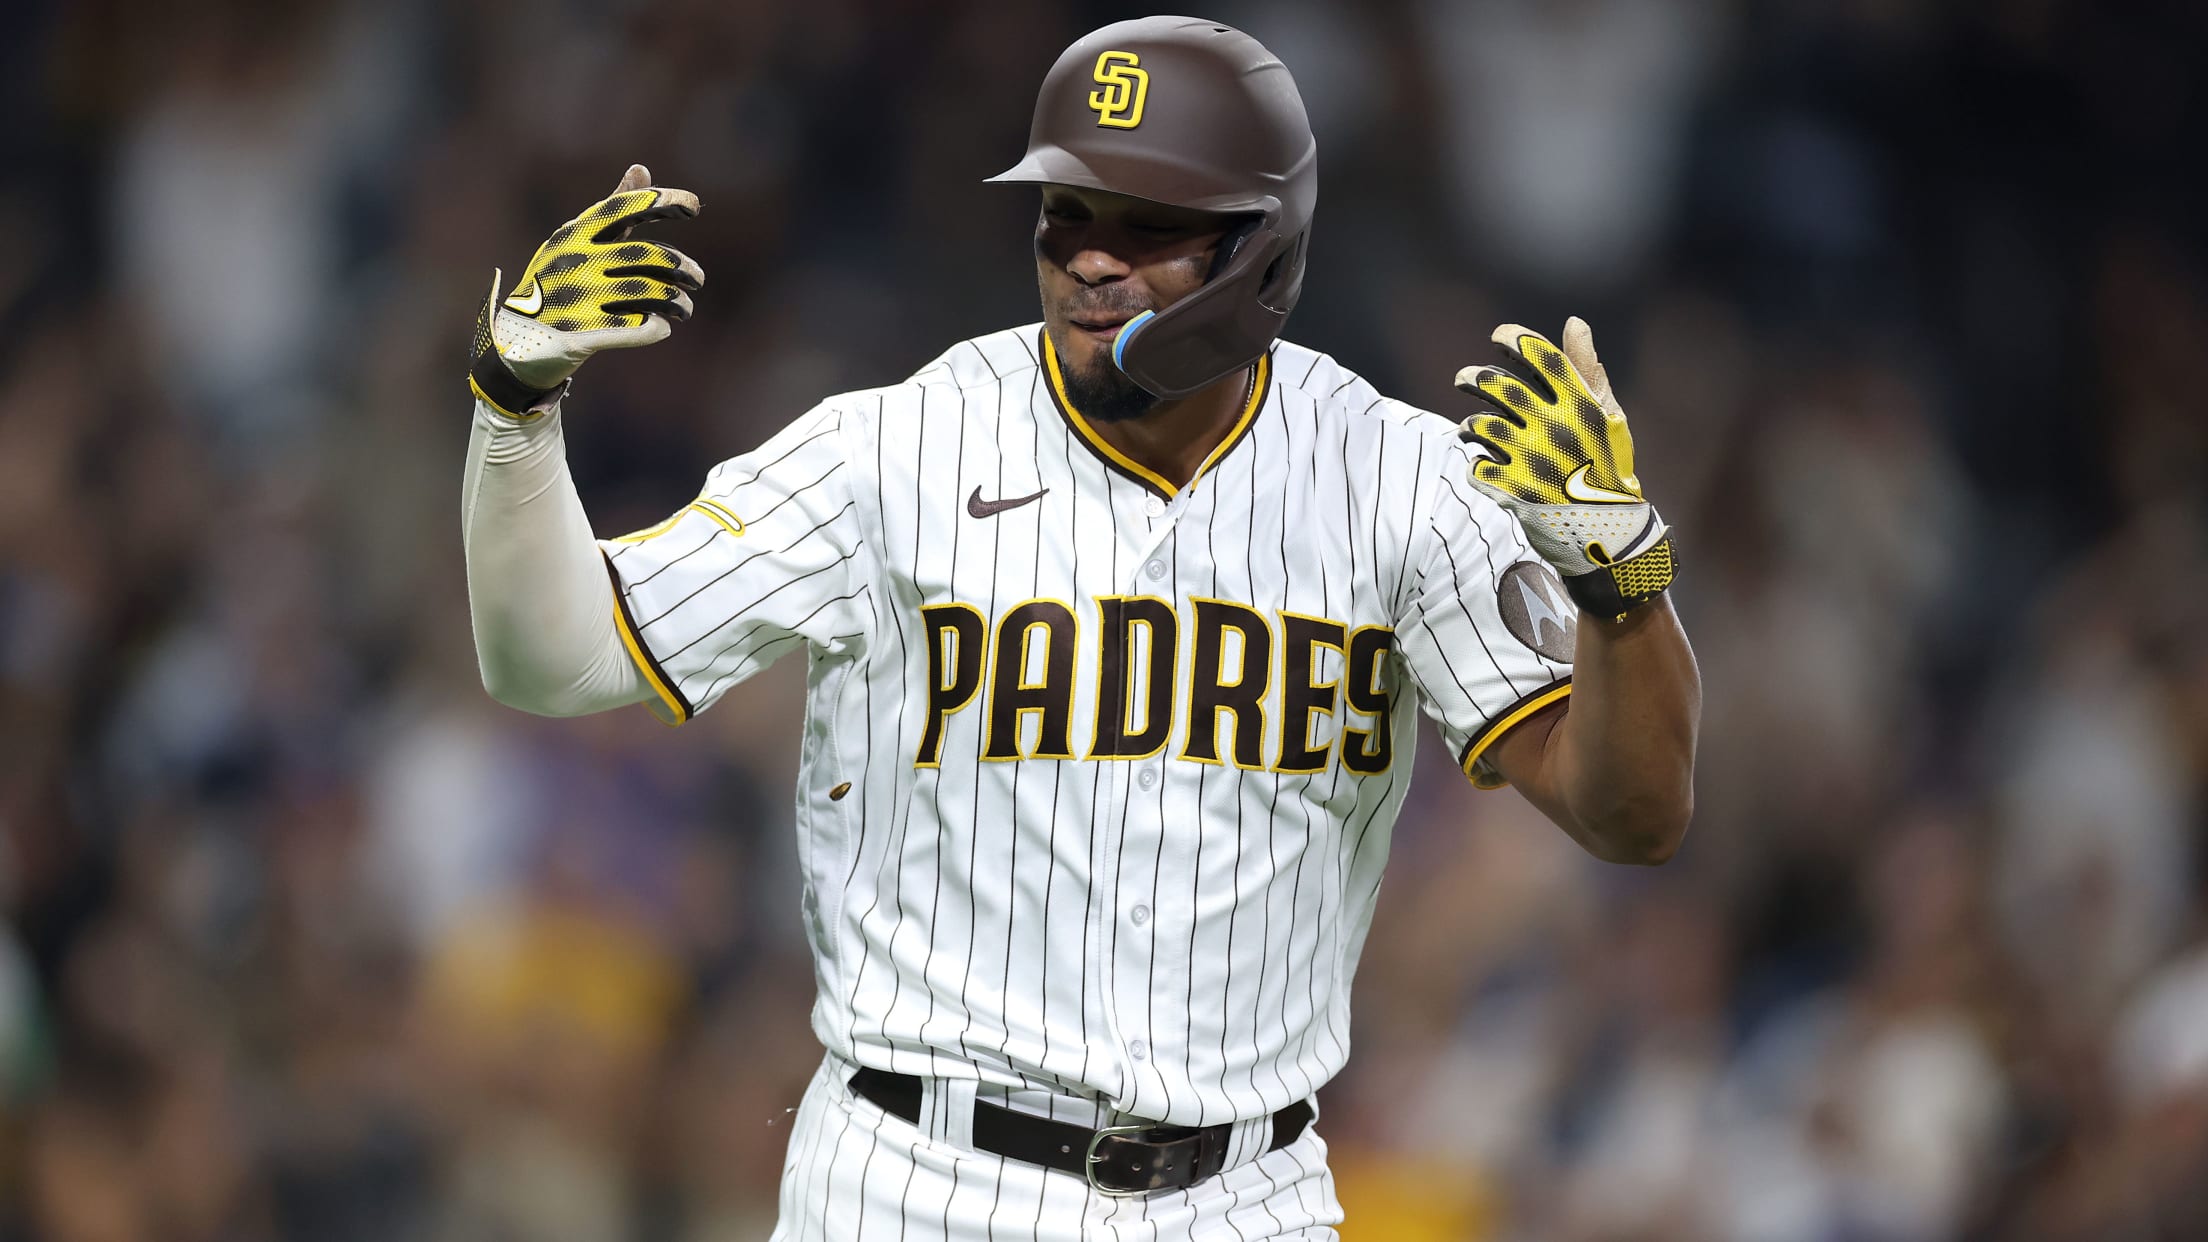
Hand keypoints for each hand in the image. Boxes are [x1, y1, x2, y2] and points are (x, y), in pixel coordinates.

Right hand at [468, 164, 703, 417]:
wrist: (518, 339)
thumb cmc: (558, 281)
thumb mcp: (575, 242)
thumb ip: (611, 212)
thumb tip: (641, 169)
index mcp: (573, 235)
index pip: (623, 208)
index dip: (662, 203)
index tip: (694, 207)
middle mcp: (574, 262)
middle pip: (646, 255)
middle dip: (681, 266)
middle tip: (698, 278)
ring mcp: (576, 298)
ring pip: (648, 292)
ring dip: (677, 301)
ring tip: (685, 308)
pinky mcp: (582, 334)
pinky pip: (636, 327)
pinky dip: (656, 328)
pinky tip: (664, 327)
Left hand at [1455, 317, 1675, 621]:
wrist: (1608, 532)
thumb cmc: (1610, 468)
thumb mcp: (1609, 416)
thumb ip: (1587, 370)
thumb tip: (1574, 322)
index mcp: (1581, 406)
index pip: (1541, 358)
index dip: (1514, 340)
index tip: (1497, 337)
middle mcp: (1554, 428)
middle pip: (1500, 387)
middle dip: (1475, 378)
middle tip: (1464, 378)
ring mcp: (1531, 459)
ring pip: (1480, 425)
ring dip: (1470, 423)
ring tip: (1470, 426)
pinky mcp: (1513, 490)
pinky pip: (1477, 467)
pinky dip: (1474, 463)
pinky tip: (1481, 462)